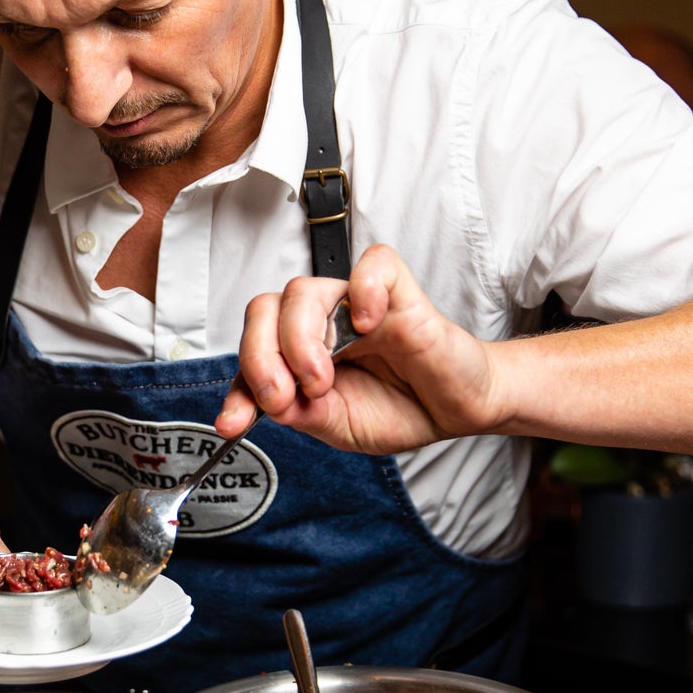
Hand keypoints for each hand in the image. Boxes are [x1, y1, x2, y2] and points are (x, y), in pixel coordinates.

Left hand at [218, 244, 507, 454]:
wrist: (459, 409)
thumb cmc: (403, 408)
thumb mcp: (339, 427)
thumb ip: (301, 413)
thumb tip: (264, 404)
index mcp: (300, 353)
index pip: (253, 352)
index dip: (239, 386)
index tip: (233, 423)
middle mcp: (321, 323)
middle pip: (264, 309)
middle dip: (260, 355)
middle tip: (284, 395)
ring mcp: (356, 305)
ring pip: (302, 290)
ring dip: (300, 338)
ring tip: (325, 378)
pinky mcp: (398, 293)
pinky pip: (373, 265)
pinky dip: (364, 290)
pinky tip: (367, 324)